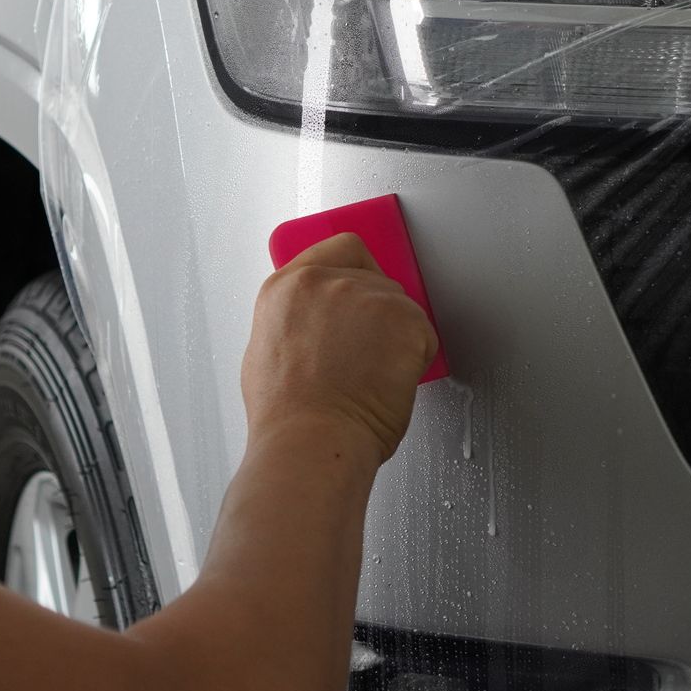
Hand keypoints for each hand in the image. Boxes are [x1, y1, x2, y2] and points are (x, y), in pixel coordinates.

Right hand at [241, 232, 437, 464]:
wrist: (310, 442)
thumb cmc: (288, 415)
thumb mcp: (267, 351)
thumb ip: (297, 320)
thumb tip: (317, 323)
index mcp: (288, 287)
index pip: (339, 249)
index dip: (356, 271)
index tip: (361, 290)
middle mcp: (327, 280)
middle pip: (376, 279)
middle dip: (378, 315)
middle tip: (366, 355)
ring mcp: (367, 296)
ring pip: (401, 307)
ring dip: (395, 339)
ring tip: (369, 377)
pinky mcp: (403, 318)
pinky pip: (423, 334)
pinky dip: (415, 359)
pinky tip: (386, 383)